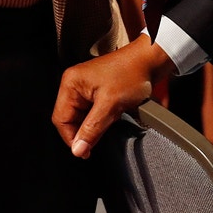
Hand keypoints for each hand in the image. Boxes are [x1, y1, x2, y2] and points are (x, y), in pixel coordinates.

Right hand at [54, 34, 173, 157]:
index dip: (71, 138)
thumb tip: (78, 149)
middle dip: (84, 131)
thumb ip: (92, 129)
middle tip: (98, 139)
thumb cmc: (133, 72)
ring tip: (110, 120)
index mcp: (71, 83)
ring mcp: (86, 87)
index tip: (83, 151)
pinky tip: (112, 117)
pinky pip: (92, 112)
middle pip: (70, 119)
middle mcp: (75, 83)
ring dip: (94, 125)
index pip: (60, 119)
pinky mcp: (97, 91)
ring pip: (82, 117)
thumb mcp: (110, 105)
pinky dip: (101, 118)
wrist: (151, 61)